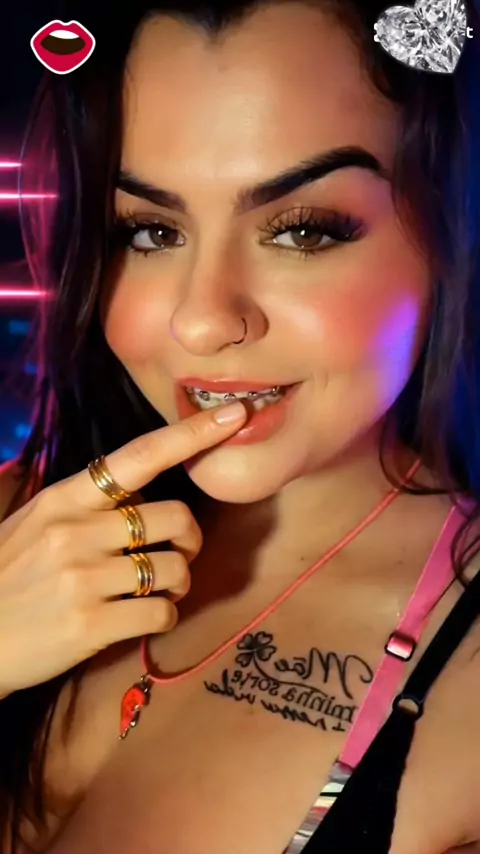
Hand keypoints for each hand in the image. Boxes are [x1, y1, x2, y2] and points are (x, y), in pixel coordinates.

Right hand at [0, 401, 246, 696]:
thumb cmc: (8, 576)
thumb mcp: (35, 522)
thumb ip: (87, 503)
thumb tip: (143, 490)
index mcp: (63, 498)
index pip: (139, 456)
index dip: (191, 434)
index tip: (234, 416)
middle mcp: (75, 531)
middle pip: (174, 517)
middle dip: (190, 538)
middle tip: (178, 553)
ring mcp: (83, 578)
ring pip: (175, 568)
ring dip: (179, 583)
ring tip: (157, 590)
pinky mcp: (89, 625)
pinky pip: (162, 613)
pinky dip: (165, 616)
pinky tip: (144, 617)